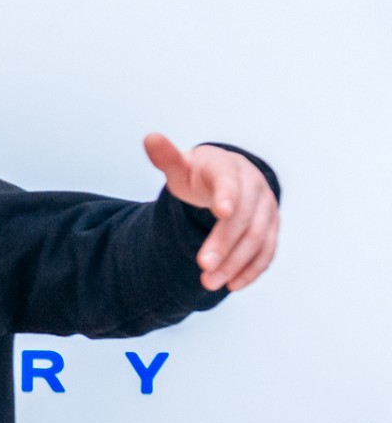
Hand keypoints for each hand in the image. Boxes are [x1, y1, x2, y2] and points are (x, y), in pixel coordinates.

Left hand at [143, 134, 278, 291]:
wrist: (225, 179)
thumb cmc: (198, 174)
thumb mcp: (180, 167)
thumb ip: (166, 157)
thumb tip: (150, 137)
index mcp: (230, 168)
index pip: (230, 182)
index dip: (228, 196)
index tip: (221, 212)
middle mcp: (254, 186)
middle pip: (244, 218)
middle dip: (224, 244)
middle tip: (202, 267)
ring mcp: (267, 208)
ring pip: (258, 239)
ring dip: (236, 263)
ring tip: (208, 282)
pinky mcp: (272, 228)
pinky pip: (268, 251)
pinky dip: (252, 269)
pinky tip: (232, 285)